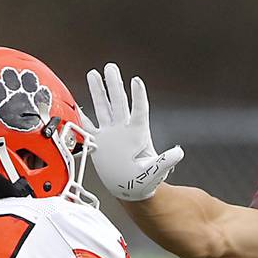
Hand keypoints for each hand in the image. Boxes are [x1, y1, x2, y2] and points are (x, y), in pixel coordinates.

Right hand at [85, 63, 183, 201]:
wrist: (131, 190)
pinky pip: (89, 128)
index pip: (139, 110)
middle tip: (110, 67)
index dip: (138, 96)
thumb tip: (179, 153)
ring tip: (94, 74)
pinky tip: (78, 106)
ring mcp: (111, 135)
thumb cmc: (145, 181)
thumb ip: (166, 162)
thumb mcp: (157, 172)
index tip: (136, 81)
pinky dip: (83, 118)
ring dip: (99, 92)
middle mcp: (123, 131)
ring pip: (103, 108)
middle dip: (114, 84)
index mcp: (138, 134)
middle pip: (119, 103)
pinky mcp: (99, 144)